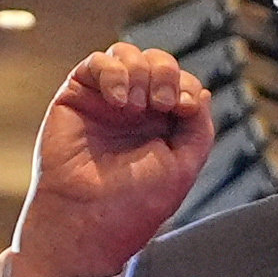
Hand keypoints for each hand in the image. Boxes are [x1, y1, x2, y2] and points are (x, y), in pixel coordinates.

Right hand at [6, 44, 215, 276]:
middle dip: (166, 75)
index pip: (181, 84)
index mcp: (160, 127)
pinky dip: (112, 72)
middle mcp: (133, 111)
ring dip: (140, 71)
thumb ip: (199, 128)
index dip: (186, 86)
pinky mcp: (76, 97)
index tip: (183, 109)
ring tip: (135, 104)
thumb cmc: (132, 205)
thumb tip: (201, 92)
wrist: (86, 221)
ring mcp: (104, 102)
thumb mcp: (183, 167)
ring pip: (127, 54)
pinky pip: (96, 63)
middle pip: (157, 62)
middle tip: (160, 104)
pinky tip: (117, 100)